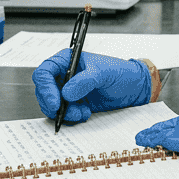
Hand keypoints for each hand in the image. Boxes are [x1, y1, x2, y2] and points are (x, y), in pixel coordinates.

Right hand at [32, 50, 151, 123]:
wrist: (134, 88)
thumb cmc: (121, 73)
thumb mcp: (104, 73)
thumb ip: (85, 81)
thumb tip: (66, 92)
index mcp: (67, 61)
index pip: (45, 72)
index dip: (45, 88)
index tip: (55, 102)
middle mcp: (64, 75)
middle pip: (44, 91)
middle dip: (53, 104)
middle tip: (63, 112)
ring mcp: (68, 91)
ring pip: (52, 105)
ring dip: (64, 113)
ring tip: (82, 113)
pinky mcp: (74, 104)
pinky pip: (63, 114)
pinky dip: (70, 117)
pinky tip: (85, 114)